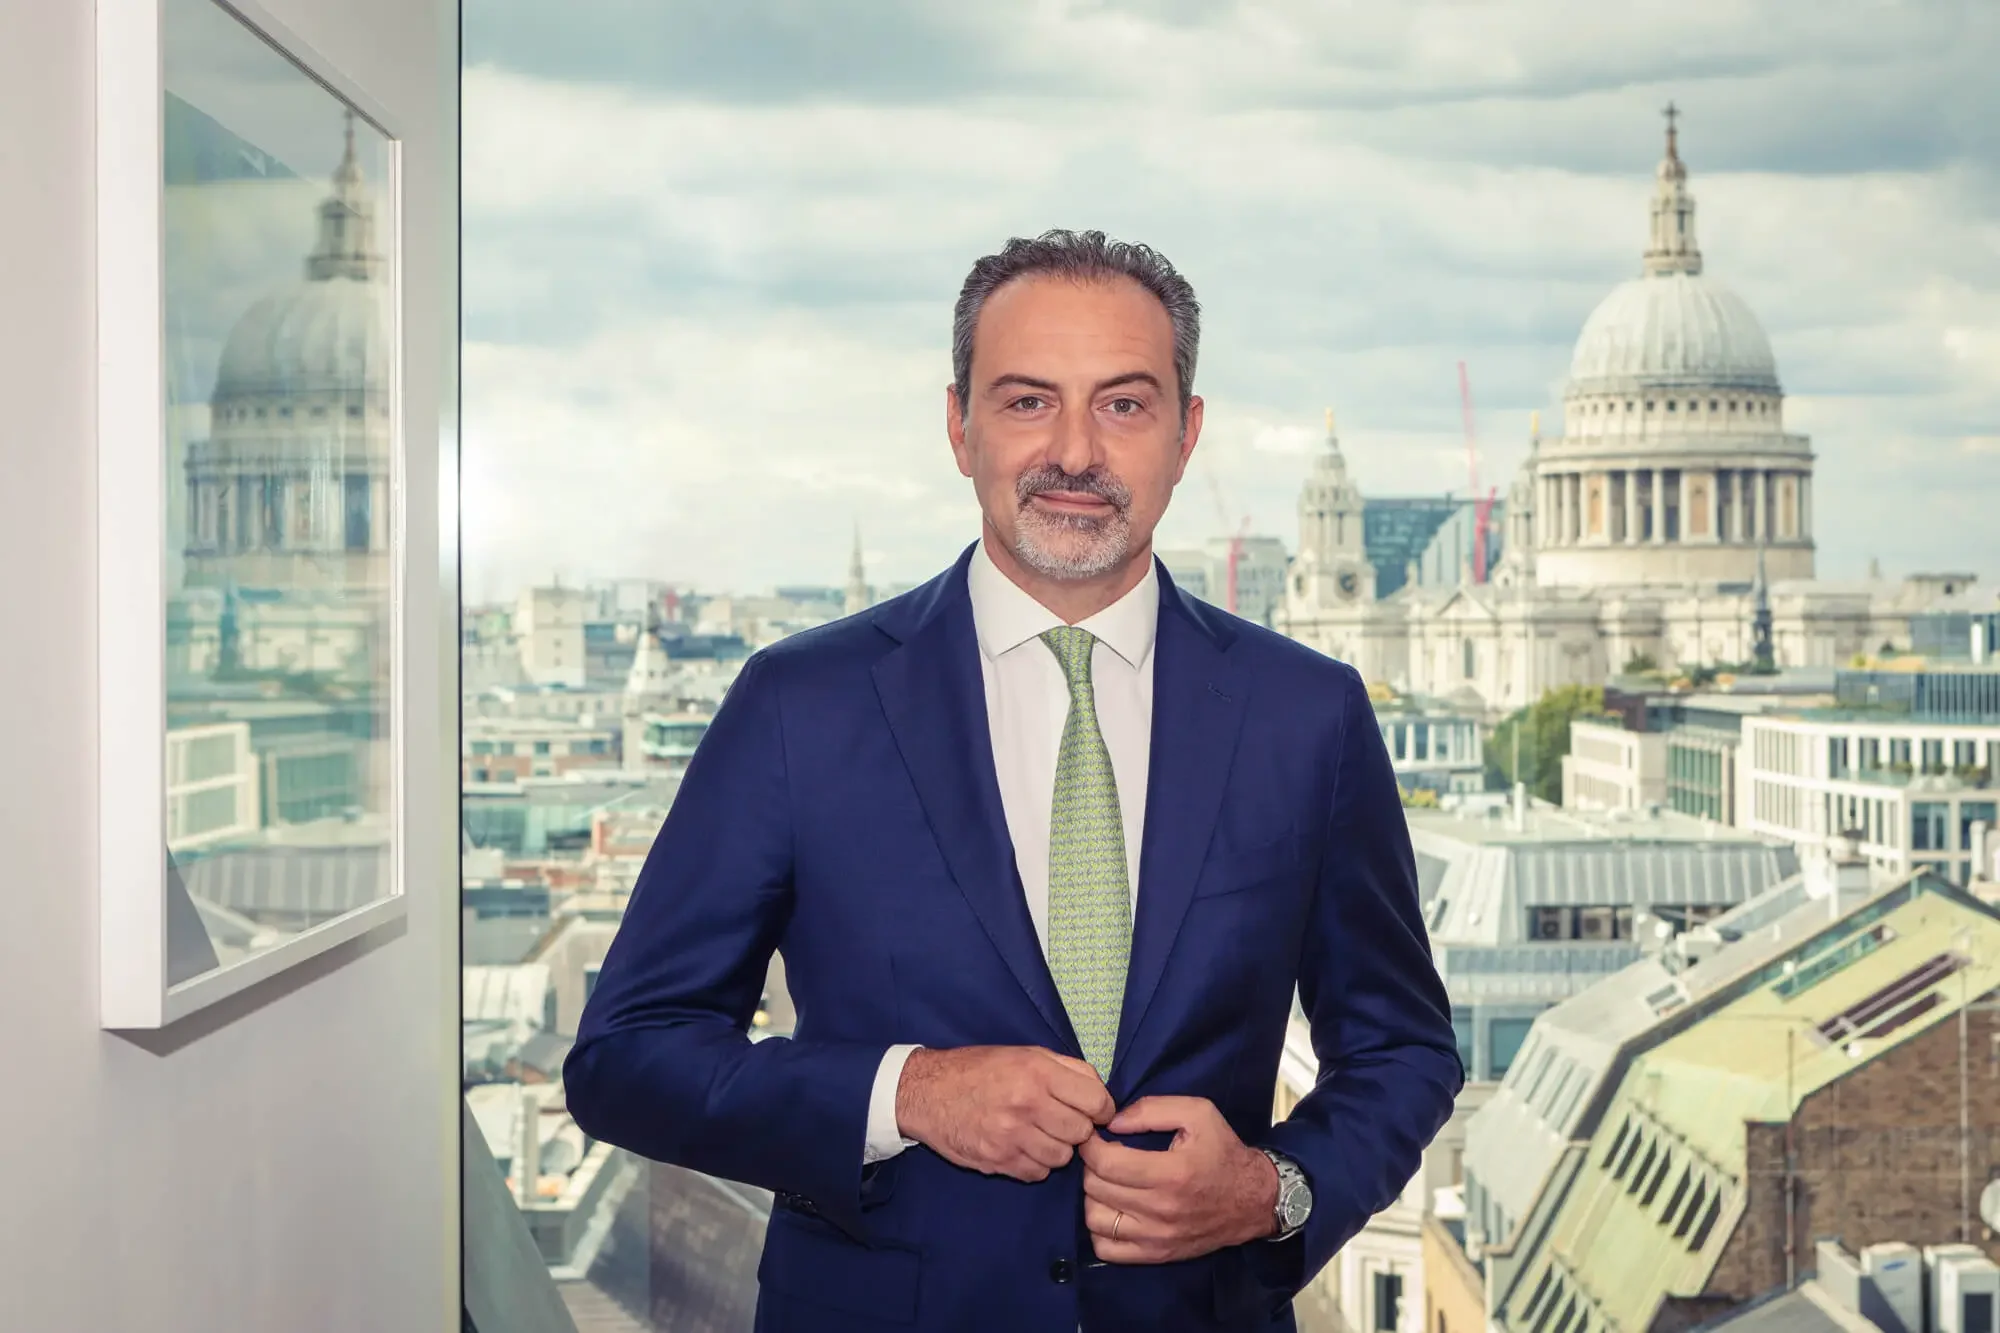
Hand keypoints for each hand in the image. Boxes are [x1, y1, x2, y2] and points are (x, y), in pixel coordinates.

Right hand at [895, 1046, 1115, 1181]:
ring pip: (1062, 1158)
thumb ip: (1068, 1069)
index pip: (1096, 1101)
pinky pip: (1037, 1173)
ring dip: (1056, 1148)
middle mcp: (1027, 1104)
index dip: (1101, 1108)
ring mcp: (1012, 1136)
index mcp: (1037, 1072)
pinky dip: (1036, 1164)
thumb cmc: (980, 1070)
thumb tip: (1101, 1094)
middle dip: (1076, 1129)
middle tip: (1059, 1120)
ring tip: (1038, 1133)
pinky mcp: (998, 1161)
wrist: (928, 1093)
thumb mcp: (1025, 1053)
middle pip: (1081, 1133)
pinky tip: (1022, 1147)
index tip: (1093, 1111)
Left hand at [1079, 1096, 1278, 1263]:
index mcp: (1171, 1173)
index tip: (1094, 1136)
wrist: (1253, 1200)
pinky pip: (1107, 1249)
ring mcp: (1157, 1237)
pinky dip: (1100, 1229)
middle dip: (1090, 1166)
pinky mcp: (1156, 1255)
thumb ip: (1152, 1110)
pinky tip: (1112, 1209)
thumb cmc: (1223, 1151)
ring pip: (1095, 1219)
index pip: (1106, 1163)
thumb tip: (1112, 1123)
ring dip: (1093, 1197)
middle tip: (1102, 1155)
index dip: (1090, 1146)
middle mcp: (1161, 1209)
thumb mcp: (1198, 1113)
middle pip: (1097, 1188)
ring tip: (1106, 1182)